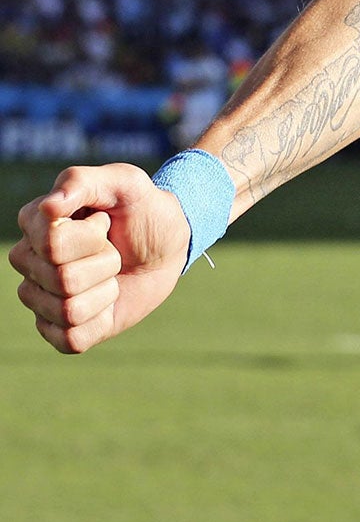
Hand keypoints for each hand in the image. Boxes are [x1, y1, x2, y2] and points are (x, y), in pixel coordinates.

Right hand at [9, 165, 189, 353]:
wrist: (168, 244)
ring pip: (68, 310)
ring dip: (106, 290)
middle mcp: (28, 262)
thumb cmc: (143, 209)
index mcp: (34, 224)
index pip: (53, 244)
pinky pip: (71, 339)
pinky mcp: (59, 330)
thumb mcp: (126, 182)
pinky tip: (107, 302)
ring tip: (111, 273)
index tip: (104, 222)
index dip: (92, 236)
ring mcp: (40, 297)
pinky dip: (101, 321)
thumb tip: (48, 207)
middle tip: (113, 249)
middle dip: (105, 262)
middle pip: (62, 278)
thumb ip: (83, 181)